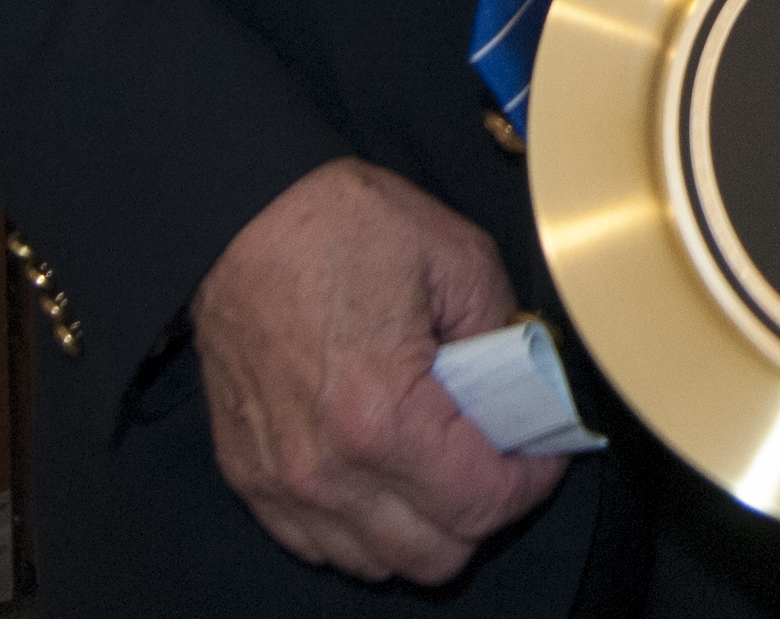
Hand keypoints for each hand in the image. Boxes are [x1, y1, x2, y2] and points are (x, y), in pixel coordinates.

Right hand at [194, 158, 567, 583]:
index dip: (531, 481)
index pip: (482, 502)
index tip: (541, 451)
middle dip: (483, 511)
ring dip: (423, 526)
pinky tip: (383, 473)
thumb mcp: (456, 256)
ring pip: (378, 562)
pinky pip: (319, 544)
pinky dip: (362, 526)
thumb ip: (503, 330)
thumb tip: (525, 380)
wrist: (238, 216)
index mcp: (381, 416)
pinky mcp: (250, 477)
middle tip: (498, 458)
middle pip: (435, 555)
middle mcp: (327, 468)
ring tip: (441, 464)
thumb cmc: (336, 226)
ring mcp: (282, 482)